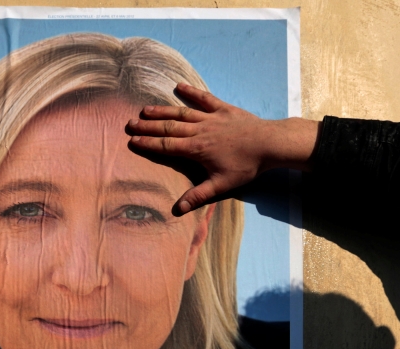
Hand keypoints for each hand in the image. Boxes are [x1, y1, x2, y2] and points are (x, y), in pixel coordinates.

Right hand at [127, 83, 319, 215]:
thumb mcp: (222, 185)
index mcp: (196, 149)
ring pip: (181, 113)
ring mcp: (211, 118)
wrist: (269, 143)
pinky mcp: (223, 109)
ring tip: (145, 109)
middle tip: (129, 123)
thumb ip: (198, 196)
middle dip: (148, 126)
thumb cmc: (246, 166)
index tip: (132, 141)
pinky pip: (204, 99)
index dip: (148, 143)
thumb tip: (177, 210)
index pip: (166, 146)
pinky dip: (191, 92)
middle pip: (168, 128)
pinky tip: (178, 86)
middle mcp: (199, 131)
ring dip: (162, 111)